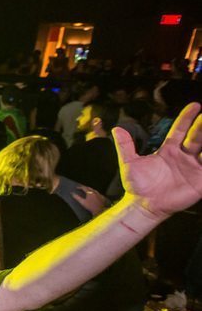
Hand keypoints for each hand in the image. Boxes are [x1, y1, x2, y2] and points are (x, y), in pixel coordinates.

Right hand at [72, 185, 108, 216]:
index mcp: (90, 193)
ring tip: (88, 191)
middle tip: (82, 188)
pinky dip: (95, 193)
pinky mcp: (102, 197)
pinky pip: (98, 193)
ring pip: (94, 190)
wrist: (99, 210)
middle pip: (89, 188)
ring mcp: (99, 194)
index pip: (84, 188)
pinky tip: (94, 195)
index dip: (80, 187)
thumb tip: (72, 194)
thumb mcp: (82, 202)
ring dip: (90, 189)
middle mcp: (95, 192)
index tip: (77, 188)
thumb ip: (77, 197)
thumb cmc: (90, 207)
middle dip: (85, 187)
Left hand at [117, 102, 201, 219]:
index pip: (181, 130)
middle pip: (197, 137)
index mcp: (169, 150)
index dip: (187, 118)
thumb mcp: (129, 163)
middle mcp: (183, 156)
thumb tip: (116, 128)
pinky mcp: (200, 181)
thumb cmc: (137, 185)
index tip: (195, 105)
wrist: (143, 205)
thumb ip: (125, 146)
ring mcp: (193, 168)